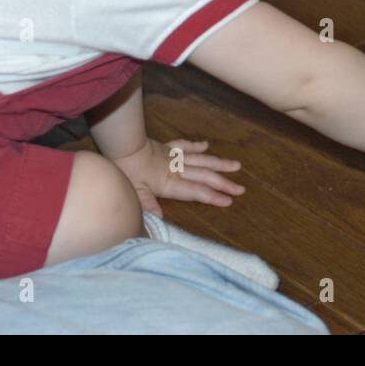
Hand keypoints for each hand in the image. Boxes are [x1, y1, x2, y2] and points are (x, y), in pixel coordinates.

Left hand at [108, 138, 244, 217]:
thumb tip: (160, 221)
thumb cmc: (127, 170)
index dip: (213, 196)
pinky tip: (206, 145)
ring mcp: (174, 157)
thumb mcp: (135, 192)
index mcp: (171, 183)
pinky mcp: (167, 147)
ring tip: (236, 165)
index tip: (230, 201)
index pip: (196, 191)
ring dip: (219, 164)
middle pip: (205, 176)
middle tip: (241, 189)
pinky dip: (197, 146)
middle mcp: (177, 169)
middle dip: (224, 184)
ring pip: (202, 160)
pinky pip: (185, 146)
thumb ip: (148, 205)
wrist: (123, 144)